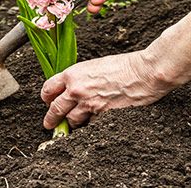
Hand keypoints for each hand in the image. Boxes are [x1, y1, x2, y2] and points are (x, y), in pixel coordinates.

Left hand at [40, 49, 178, 128]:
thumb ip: (81, 78)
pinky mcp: (101, 116)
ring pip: (71, 120)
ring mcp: (88, 104)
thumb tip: (73, 88)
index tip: (47, 102)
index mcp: (73, 74)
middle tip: (49, 124)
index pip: (48, 88)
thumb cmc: (124, 66)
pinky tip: (93, 121)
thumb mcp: (95, 65)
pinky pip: (89, 125)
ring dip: (72, 122)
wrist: (144, 73)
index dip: (46, 97)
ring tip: (75, 123)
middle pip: (55, 109)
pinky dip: (89, 125)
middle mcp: (76, 90)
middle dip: (50, 119)